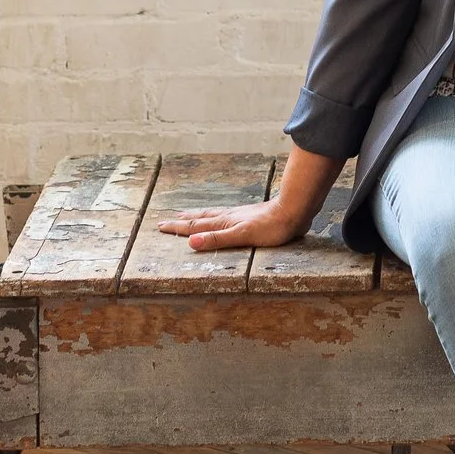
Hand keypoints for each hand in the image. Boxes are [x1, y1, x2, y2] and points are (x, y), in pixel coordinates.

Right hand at [154, 201, 309, 251]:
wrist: (293, 211)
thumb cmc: (271, 227)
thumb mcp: (242, 236)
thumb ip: (217, 239)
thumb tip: (191, 242)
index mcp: (224, 223)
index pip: (196, 226)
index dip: (178, 228)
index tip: (160, 226)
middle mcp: (228, 217)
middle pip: (200, 218)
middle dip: (182, 221)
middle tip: (166, 220)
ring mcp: (239, 215)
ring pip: (211, 215)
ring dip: (196, 216)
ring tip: (186, 214)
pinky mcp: (249, 216)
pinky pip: (224, 215)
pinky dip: (214, 215)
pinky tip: (220, 216)